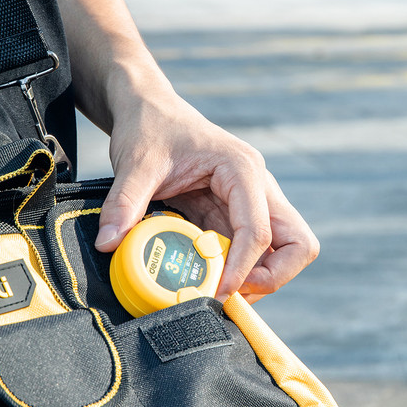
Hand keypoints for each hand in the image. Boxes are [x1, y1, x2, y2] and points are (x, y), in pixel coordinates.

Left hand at [94, 89, 318, 302]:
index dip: (242, 270)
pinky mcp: (239, 218)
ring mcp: (254, 205)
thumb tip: (107, 244)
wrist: (151, 112)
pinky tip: (208, 279)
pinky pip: (255, 254)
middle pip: (298, 245)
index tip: (216, 293)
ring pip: (285, 253)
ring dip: (259, 280)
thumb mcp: (134, 163)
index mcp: (242, 170)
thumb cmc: (150, 129)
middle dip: (273, 277)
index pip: (259, 231)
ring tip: (217, 291)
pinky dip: (240, 273)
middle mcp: (258, 188)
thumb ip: (123, 203)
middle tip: (230, 293)